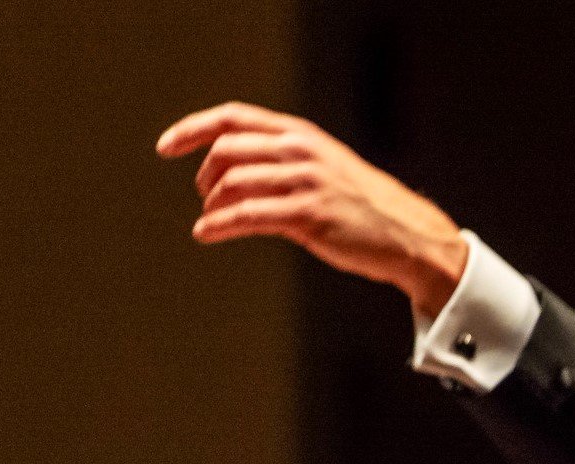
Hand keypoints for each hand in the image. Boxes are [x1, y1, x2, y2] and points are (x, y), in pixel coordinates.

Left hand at [157, 101, 467, 315]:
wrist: (407, 234)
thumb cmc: (363, 207)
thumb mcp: (323, 168)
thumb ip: (282, 162)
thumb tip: (234, 174)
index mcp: (301, 134)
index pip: (233, 118)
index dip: (193, 129)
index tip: (166, 146)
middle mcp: (300, 151)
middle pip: (227, 149)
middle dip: (204, 175)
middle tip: (203, 196)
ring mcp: (304, 182)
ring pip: (233, 182)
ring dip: (211, 204)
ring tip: (209, 219)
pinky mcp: (308, 216)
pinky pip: (247, 216)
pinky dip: (218, 224)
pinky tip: (206, 233)